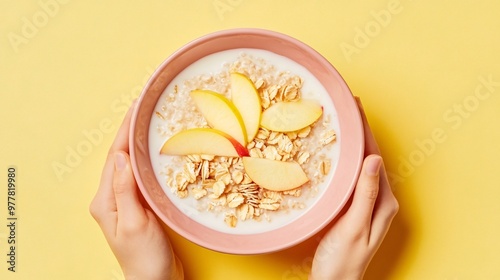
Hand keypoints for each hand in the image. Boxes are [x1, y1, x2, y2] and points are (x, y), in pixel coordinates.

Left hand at [89, 102, 183, 279]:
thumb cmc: (144, 258)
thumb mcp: (135, 224)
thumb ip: (125, 191)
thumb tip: (121, 158)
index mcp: (105, 200)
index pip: (115, 158)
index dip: (125, 131)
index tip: (137, 108)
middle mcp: (112, 197)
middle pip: (121, 157)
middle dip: (131, 131)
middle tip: (146, 107)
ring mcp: (126, 201)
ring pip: (131, 164)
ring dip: (140, 142)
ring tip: (152, 122)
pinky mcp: (139, 205)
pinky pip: (142, 175)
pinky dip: (149, 159)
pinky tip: (159, 151)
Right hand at [310, 98, 398, 279]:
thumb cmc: (342, 259)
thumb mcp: (353, 226)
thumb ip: (364, 194)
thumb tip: (373, 159)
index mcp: (384, 202)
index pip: (375, 158)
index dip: (365, 131)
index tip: (356, 108)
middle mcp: (380, 199)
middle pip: (370, 158)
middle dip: (361, 131)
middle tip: (348, 107)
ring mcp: (367, 203)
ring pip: (361, 165)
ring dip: (353, 143)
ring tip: (343, 122)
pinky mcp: (355, 207)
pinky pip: (351, 176)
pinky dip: (345, 159)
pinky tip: (336, 152)